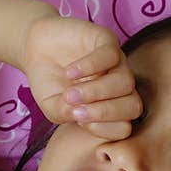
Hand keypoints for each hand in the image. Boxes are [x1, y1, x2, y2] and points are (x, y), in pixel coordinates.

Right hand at [20, 15, 141, 139]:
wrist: (36, 50)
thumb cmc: (49, 83)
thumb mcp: (52, 106)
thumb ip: (65, 114)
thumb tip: (78, 114)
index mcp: (112, 108)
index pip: (124, 127)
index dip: (105, 129)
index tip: (79, 122)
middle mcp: (120, 88)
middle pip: (133, 106)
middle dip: (106, 113)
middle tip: (76, 112)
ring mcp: (117, 64)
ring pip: (125, 82)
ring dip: (96, 91)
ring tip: (69, 94)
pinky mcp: (108, 41)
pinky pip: (111, 55)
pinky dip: (91, 67)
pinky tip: (70, 73)